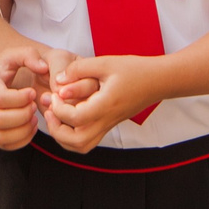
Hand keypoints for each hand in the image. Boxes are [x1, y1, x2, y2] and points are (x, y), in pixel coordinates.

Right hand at [0, 43, 55, 149]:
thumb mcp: (9, 56)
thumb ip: (28, 55)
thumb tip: (43, 68)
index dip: (20, 98)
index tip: (32, 92)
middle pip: (0, 120)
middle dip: (23, 114)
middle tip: (33, 105)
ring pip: (1, 136)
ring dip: (23, 130)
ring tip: (33, 117)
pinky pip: (5, 145)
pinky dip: (21, 140)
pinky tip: (29, 127)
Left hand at [43, 54, 159, 152]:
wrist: (158, 80)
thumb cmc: (135, 69)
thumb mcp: (105, 62)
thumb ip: (79, 69)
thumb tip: (58, 80)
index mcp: (106, 104)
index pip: (76, 118)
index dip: (60, 109)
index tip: (56, 94)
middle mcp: (107, 120)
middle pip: (76, 142)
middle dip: (56, 129)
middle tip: (51, 111)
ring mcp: (108, 125)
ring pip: (81, 146)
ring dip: (63, 136)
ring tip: (56, 117)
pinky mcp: (108, 125)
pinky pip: (87, 141)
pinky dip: (72, 137)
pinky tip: (67, 118)